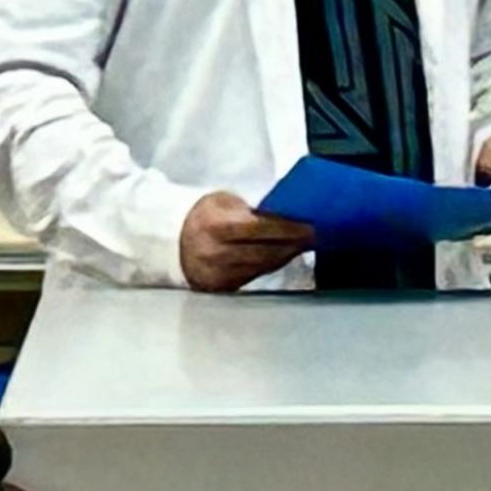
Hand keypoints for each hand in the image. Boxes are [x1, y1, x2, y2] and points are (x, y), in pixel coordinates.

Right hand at [180, 191, 312, 291]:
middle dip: (294, 244)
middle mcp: (215, 253)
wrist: (173, 241)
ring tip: (306, 244)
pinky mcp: (220, 288)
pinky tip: (285, 255)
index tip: (311, 225)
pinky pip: (253, 276)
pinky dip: (272, 265)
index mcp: (215, 226)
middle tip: (317, 235)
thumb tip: (290, 212)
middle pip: (265, 251)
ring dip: (287, 255)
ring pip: (262, 266)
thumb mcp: (225, 202)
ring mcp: (216, 274)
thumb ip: (253, 209)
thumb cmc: (206, 215)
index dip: (288, 229)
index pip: (259, 229)